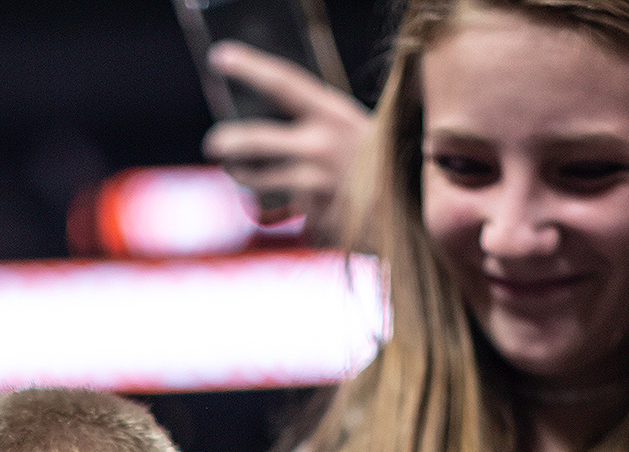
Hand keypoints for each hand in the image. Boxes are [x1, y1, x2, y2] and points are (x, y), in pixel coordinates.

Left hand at [198, 40, 372, 243]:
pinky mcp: (313, 217)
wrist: (416, 215)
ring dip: (242, 175)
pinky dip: (280, 208)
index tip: (218, 56)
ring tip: (235, 170)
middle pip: (255, 140)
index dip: (249, 67)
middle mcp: (322, 147)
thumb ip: (318, 125)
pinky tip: (292, 205)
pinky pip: (282, 210)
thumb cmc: (379, 166)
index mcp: (335, 115)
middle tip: (213, 142)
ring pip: (259, 180)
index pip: (284, 84)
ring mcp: (316, 185)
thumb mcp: (355, 130)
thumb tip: (266, 120)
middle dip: (227, 141)